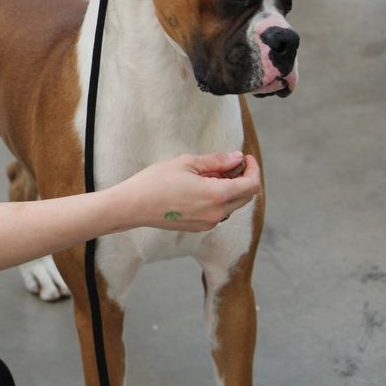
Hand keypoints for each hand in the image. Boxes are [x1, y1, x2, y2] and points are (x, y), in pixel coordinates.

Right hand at [109, 151, 261, 231]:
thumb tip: (236, 158)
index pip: (251, 185)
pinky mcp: (199, 227)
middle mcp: (217, 213)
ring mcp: (208, 223)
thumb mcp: (186, 163)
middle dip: (244, 178)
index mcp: (217, 194)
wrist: (133, 206)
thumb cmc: (156, 181)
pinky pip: (218, 212)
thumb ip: (216, 161)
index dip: (253, 169)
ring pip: (232, 205)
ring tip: (210, 174)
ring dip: (230, 189)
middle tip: (229, 163)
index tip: (245, 158)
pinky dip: (219, 199)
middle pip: (246, 197)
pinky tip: (201, 187)